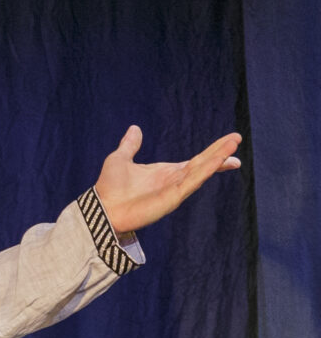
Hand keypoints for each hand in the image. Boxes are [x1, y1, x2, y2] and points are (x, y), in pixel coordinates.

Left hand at [92, 127, 240, 235]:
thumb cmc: (109, 188)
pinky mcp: (172, 198)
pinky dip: (206, 171)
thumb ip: (130, 145)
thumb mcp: (119, 159)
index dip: (213, 152)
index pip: (196, 161)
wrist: (101, 208)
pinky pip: (192, 182)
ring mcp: (175, 189)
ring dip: (217, 159)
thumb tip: (135, 129)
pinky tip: (217, 161)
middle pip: (203, 164)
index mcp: (166, 172)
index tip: (230, 142)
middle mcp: (174, 180)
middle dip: (220, 152)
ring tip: (232, 146)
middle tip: (237, 139)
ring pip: (201, 171)